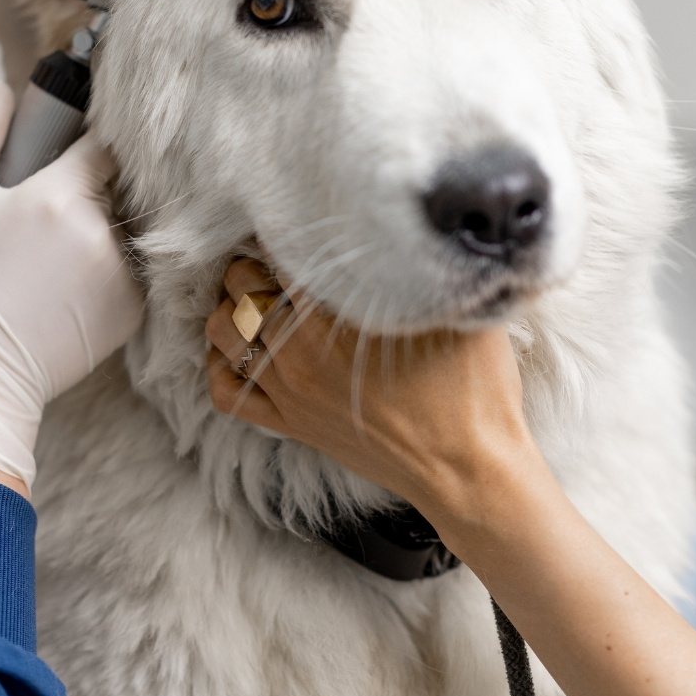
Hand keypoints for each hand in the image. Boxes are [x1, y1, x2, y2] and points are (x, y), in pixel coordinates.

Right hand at [0, 85, 142, 486]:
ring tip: (41, 266)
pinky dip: (99, 276)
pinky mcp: (132, 313)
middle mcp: (103, 232)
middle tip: (35, 224)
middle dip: (82, 195)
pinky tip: (58, 293)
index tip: (69, 150)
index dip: (85, 142)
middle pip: (111, 189)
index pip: (102, 142)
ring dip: (91, 235)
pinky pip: (124, 274)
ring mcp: (124, 276)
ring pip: (117, 232)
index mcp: (62, 195)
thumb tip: (3, 91)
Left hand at [202, 257, 540, 516]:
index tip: (311, 227)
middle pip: (241, 282)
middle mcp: (298, 348)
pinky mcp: (289, 424)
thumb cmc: (473, 388)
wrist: (469, 468)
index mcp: (334, 313)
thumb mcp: (459, 311)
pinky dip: (222, 364)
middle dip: (257, 261)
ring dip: (233, 306)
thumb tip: (419, 231)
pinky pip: (226, 393)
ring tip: (260, 295)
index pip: (281, 249)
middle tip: (288, 258)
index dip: (293, 230)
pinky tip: (243, 349)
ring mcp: (288, 389)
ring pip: (222, 331)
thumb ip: (429, 268)